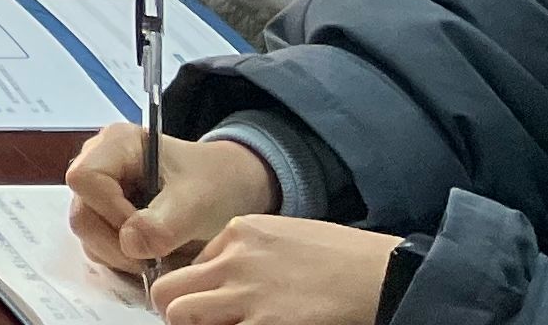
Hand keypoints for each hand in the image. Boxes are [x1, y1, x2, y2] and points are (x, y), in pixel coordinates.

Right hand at [73, 129, 276, 277]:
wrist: (231, 191)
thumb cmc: (215, 183)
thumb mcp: (196, 202)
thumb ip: (163, 224)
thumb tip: (129, 245)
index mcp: (115, 144)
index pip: (85, 179)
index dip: (111, 212)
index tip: (149, 234)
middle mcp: (98, 164)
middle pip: (82, 212)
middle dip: (116, 243)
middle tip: (154, 257)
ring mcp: (99, 193)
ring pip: (88, 234)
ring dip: (121, 256)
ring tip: (160, 256)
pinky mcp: (105, 217)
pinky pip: (99, 246)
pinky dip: (123, 260)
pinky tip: (153, 256)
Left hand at [149, 218, 398, 324]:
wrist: (379, 273)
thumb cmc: (339, 257)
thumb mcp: (281, 235)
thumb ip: (243, 252)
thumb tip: (214, 276)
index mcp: (237, 233)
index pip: (186, 267)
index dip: (191, 292)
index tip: (204, 306)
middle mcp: (233, 261)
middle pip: (168, 291)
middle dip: (174, 312)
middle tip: (195, 323)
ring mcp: (247, 295)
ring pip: (180, 316)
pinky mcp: (266, 324)